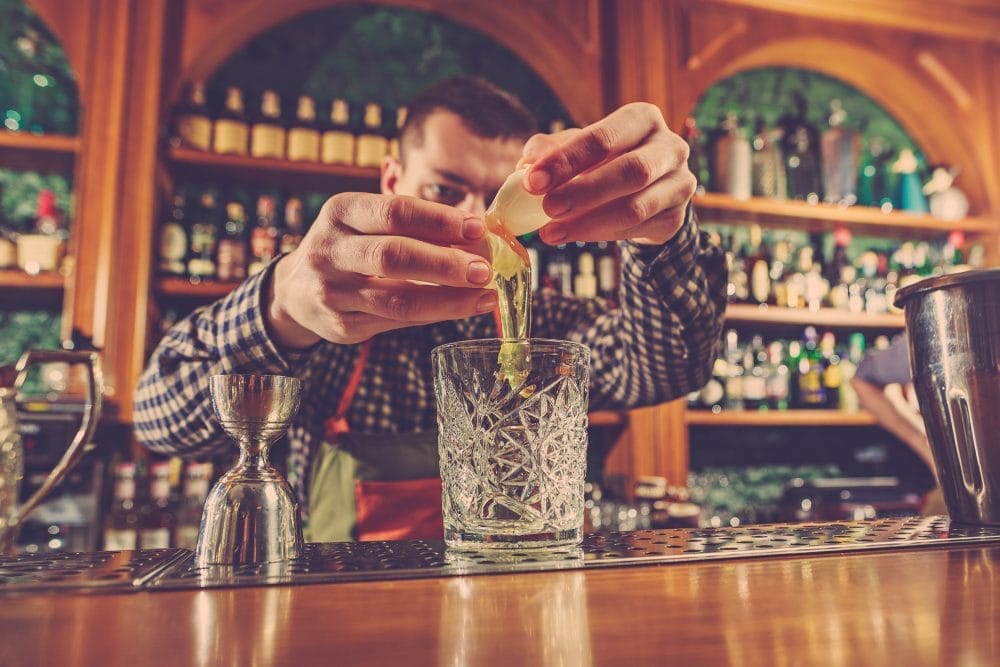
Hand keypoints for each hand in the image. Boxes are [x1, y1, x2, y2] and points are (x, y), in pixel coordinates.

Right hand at [267, 193, 496, 346]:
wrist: (297, 290)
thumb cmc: (351, 247)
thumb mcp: (368, 223)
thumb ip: (415, 226)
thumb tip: (477, 236)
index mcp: (340, 212)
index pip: (394, 211)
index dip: (439, 220)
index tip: (477, 227)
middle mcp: (329, 250)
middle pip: (393, 256)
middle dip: (445, 264)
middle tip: (483, 269)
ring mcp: (331, 292)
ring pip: (397, 300)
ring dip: (448, 299)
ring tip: (484, 295)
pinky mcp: (341, 326)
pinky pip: (396, 322)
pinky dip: (434, 315)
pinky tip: (461, 308)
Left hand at [517, 102, 694, 245]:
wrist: (650, 190)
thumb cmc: (608, 161)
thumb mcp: (581, 148)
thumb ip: (554, 150)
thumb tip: (527, 163)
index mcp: (642, 119)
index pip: (603, 137)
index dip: (566, 160)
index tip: (532, 181)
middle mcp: (669, 147)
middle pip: (630, 170)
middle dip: (583, 192)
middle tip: (547, 208)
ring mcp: (679, 183)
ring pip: (636, 207)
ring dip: (589, 222)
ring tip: (552, 232)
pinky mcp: (677, 217)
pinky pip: (638, 229)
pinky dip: (601, 234)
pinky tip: (574, 236)